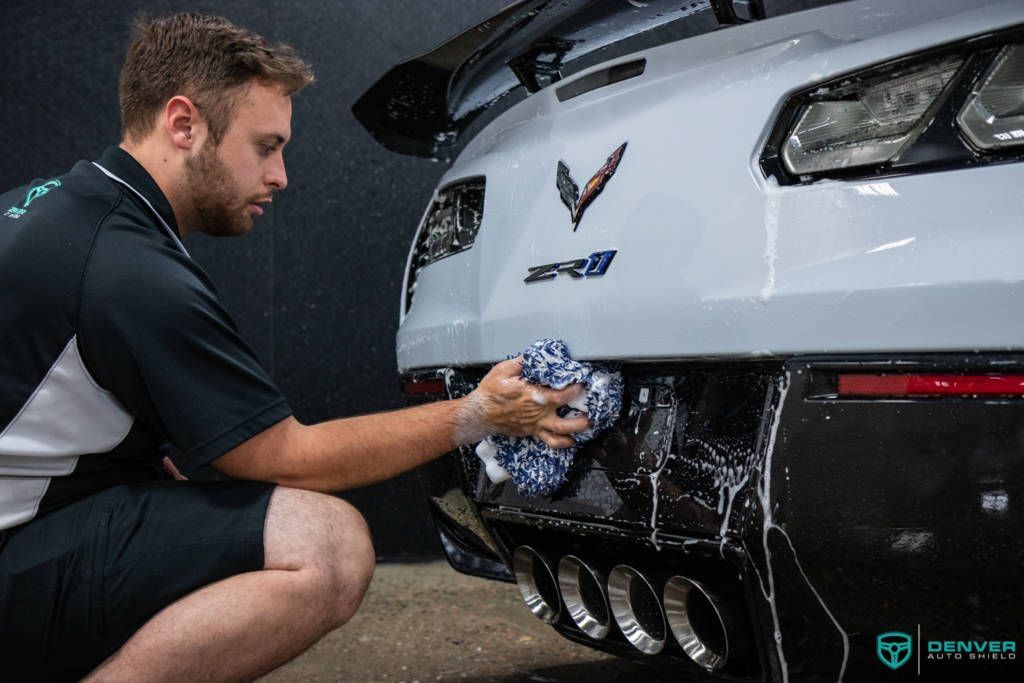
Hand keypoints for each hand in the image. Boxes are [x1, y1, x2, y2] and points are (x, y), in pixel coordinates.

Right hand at [457, 357, 590, 448]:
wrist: (480, 414)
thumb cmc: (490, 392)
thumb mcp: (503, 371)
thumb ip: (522, 363)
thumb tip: (535, 355)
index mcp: (534, 397)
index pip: (561, 395)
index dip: (576, 389)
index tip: (583, 383)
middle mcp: (538, 414)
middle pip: (567, 421)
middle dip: (583, 418)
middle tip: (594, 410)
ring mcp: (536, 425)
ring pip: (561, 434)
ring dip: (577, 431)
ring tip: (588, 426)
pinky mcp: (532, 432)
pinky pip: (550, 441)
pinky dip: (563, 442)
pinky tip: (572, 439)